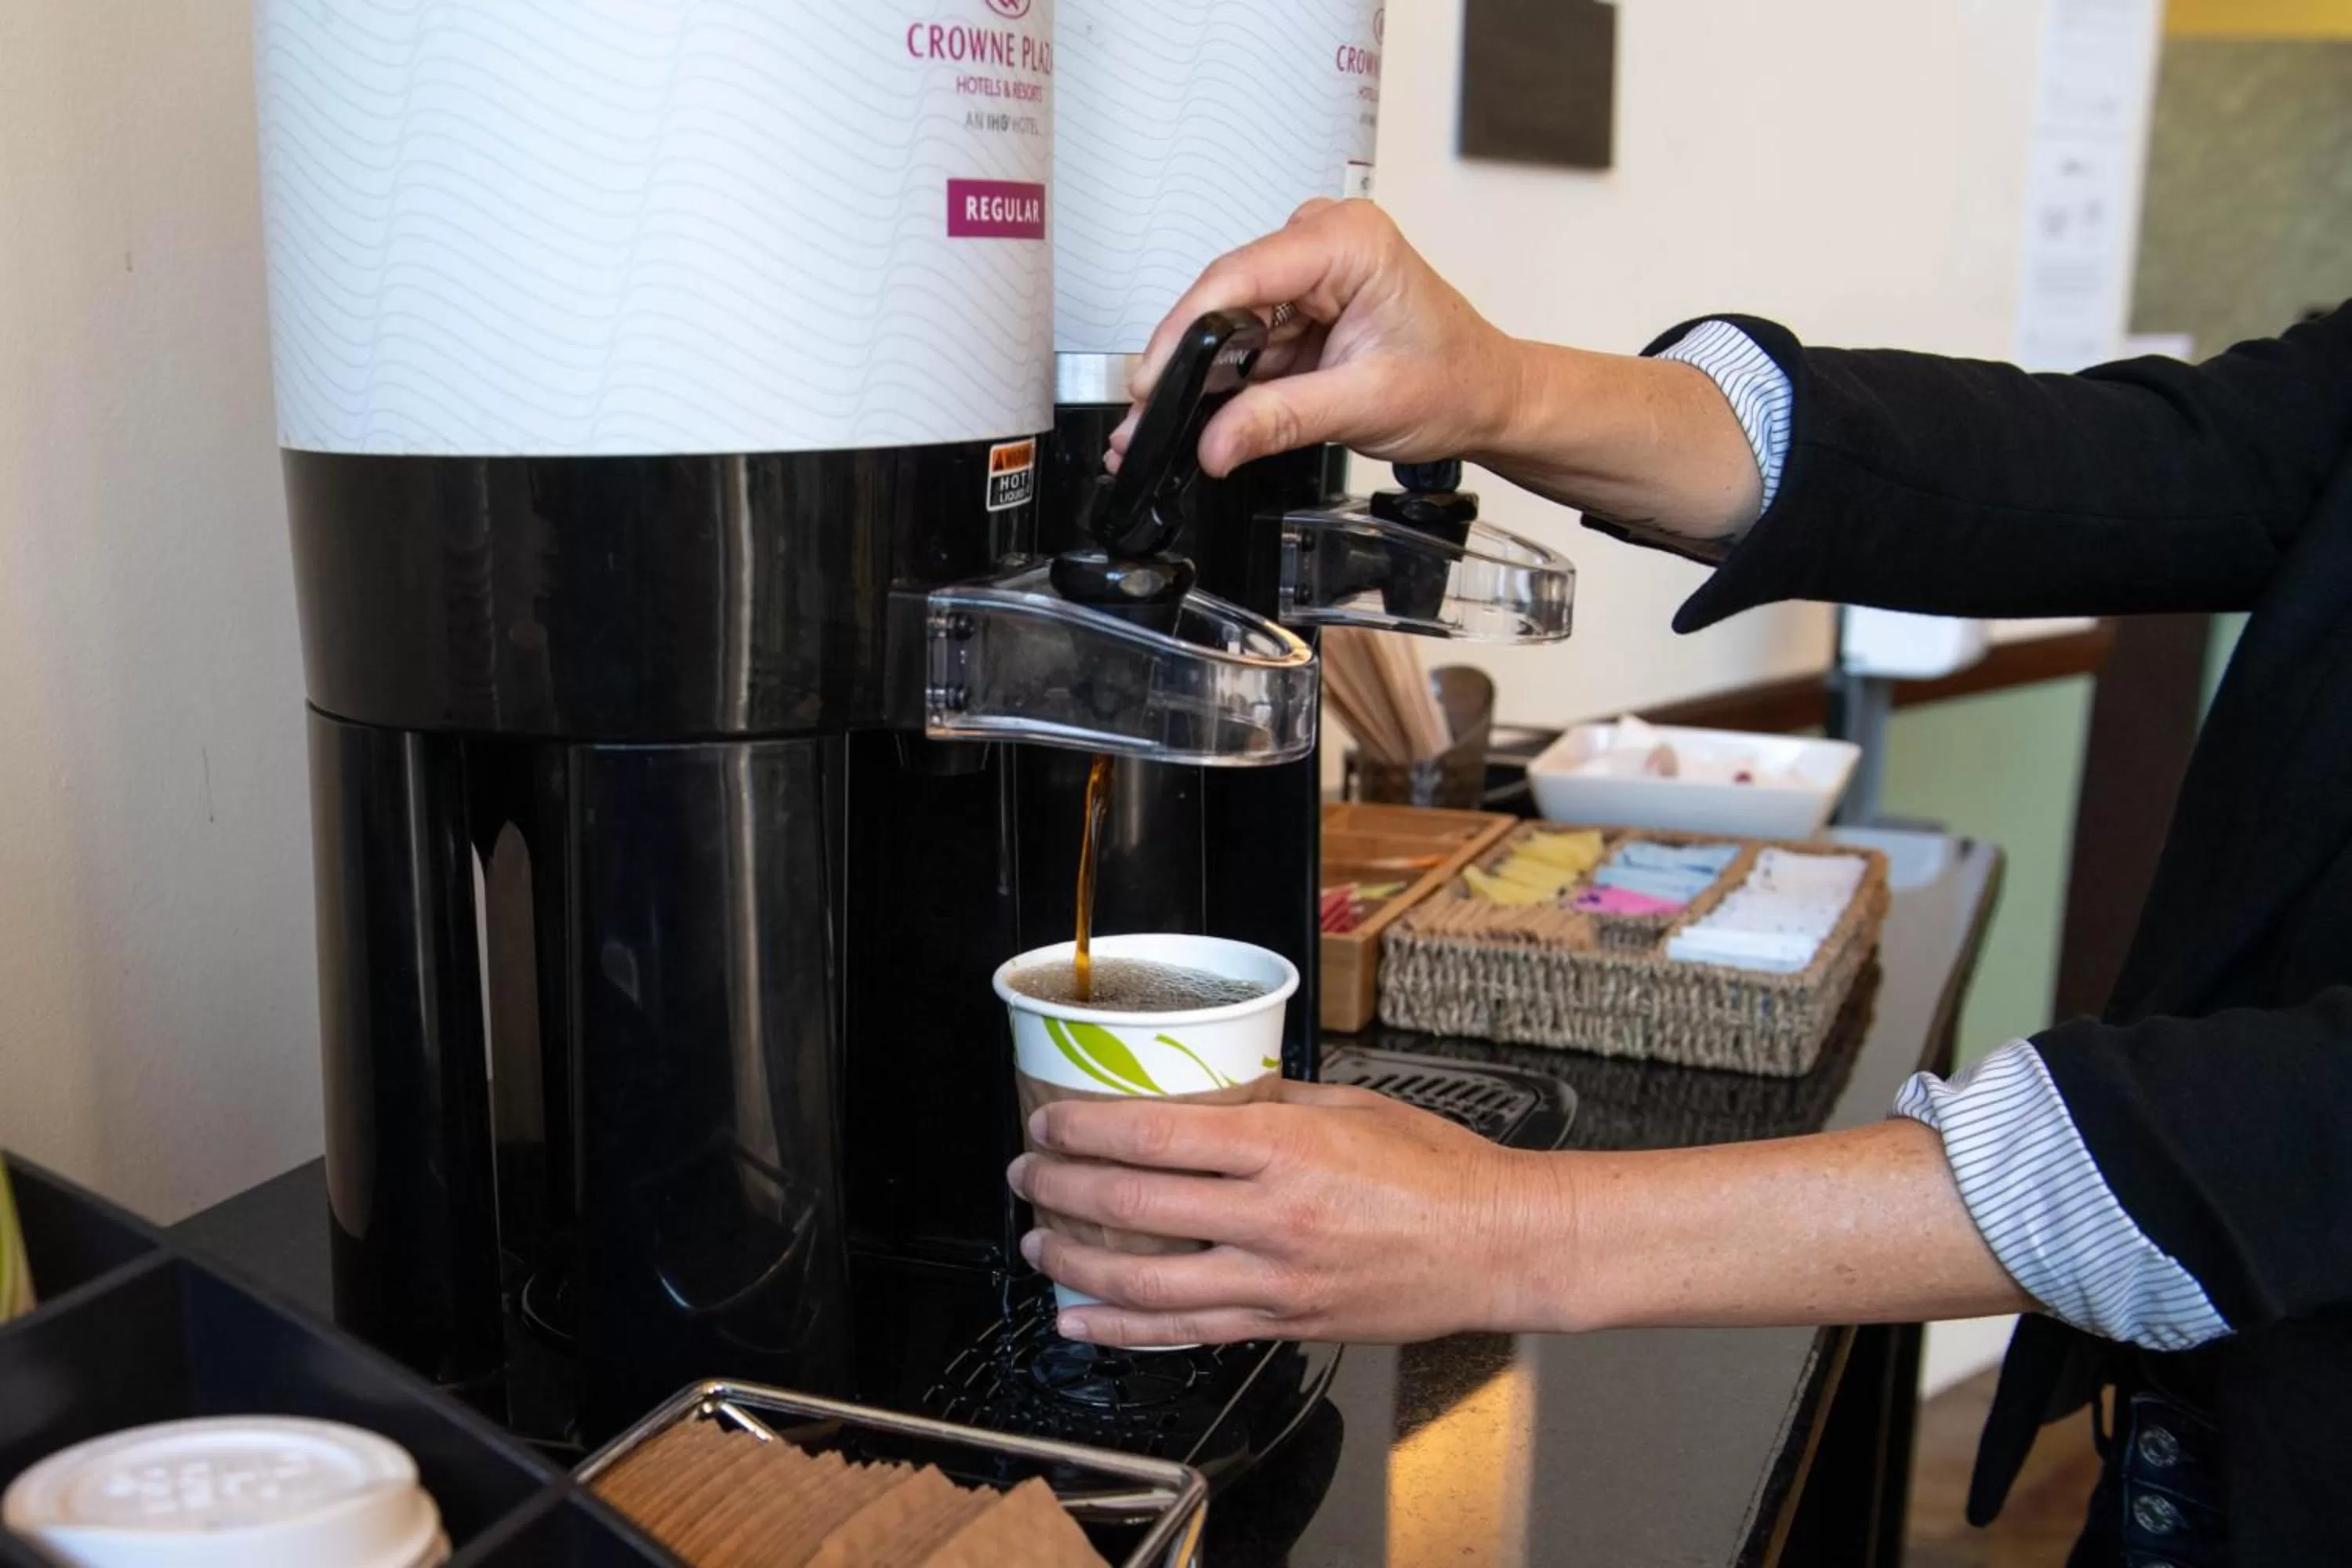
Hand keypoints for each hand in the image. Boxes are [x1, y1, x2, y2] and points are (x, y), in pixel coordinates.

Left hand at [1005, 1079, 1570, 1348]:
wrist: (1498, 1246)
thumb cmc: (1439, 1171)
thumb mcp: (1350, 1107)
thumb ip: (1269, 1103)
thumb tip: (1203, 1096)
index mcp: (1287, 1149)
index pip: (1158, 1135)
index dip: (1087, 1129)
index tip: (1050, 1122)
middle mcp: (1273, 1218)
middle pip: (1136, 1205)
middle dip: (1064, 1189)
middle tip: (1027, 1175)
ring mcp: (1276, 1281)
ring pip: (1148, 1283)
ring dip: (1077, 1266)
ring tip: (1039, 1248)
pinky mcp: (1285, 1324)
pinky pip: (1188, 1331)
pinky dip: (1126, 1330)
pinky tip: (1084, 1322)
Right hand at [1109, 199, 1526, 479]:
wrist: (1489, 396)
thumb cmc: (1456, 380)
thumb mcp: (1366, 405)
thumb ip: (1283, 420)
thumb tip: (1215, 442)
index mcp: (1349, 242)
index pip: (1241, 275)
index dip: (1186, 329)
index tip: (1150, 378)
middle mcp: (1322, 243)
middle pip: (1223, 297)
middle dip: (1182, 362)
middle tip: (1145, 415)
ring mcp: (1307, 273)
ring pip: (1225, 324)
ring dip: (1195, 379)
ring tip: (1161, 427)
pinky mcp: (1298, 307)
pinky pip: (1243, 342)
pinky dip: (1221, 383)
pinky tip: (1198, 416)